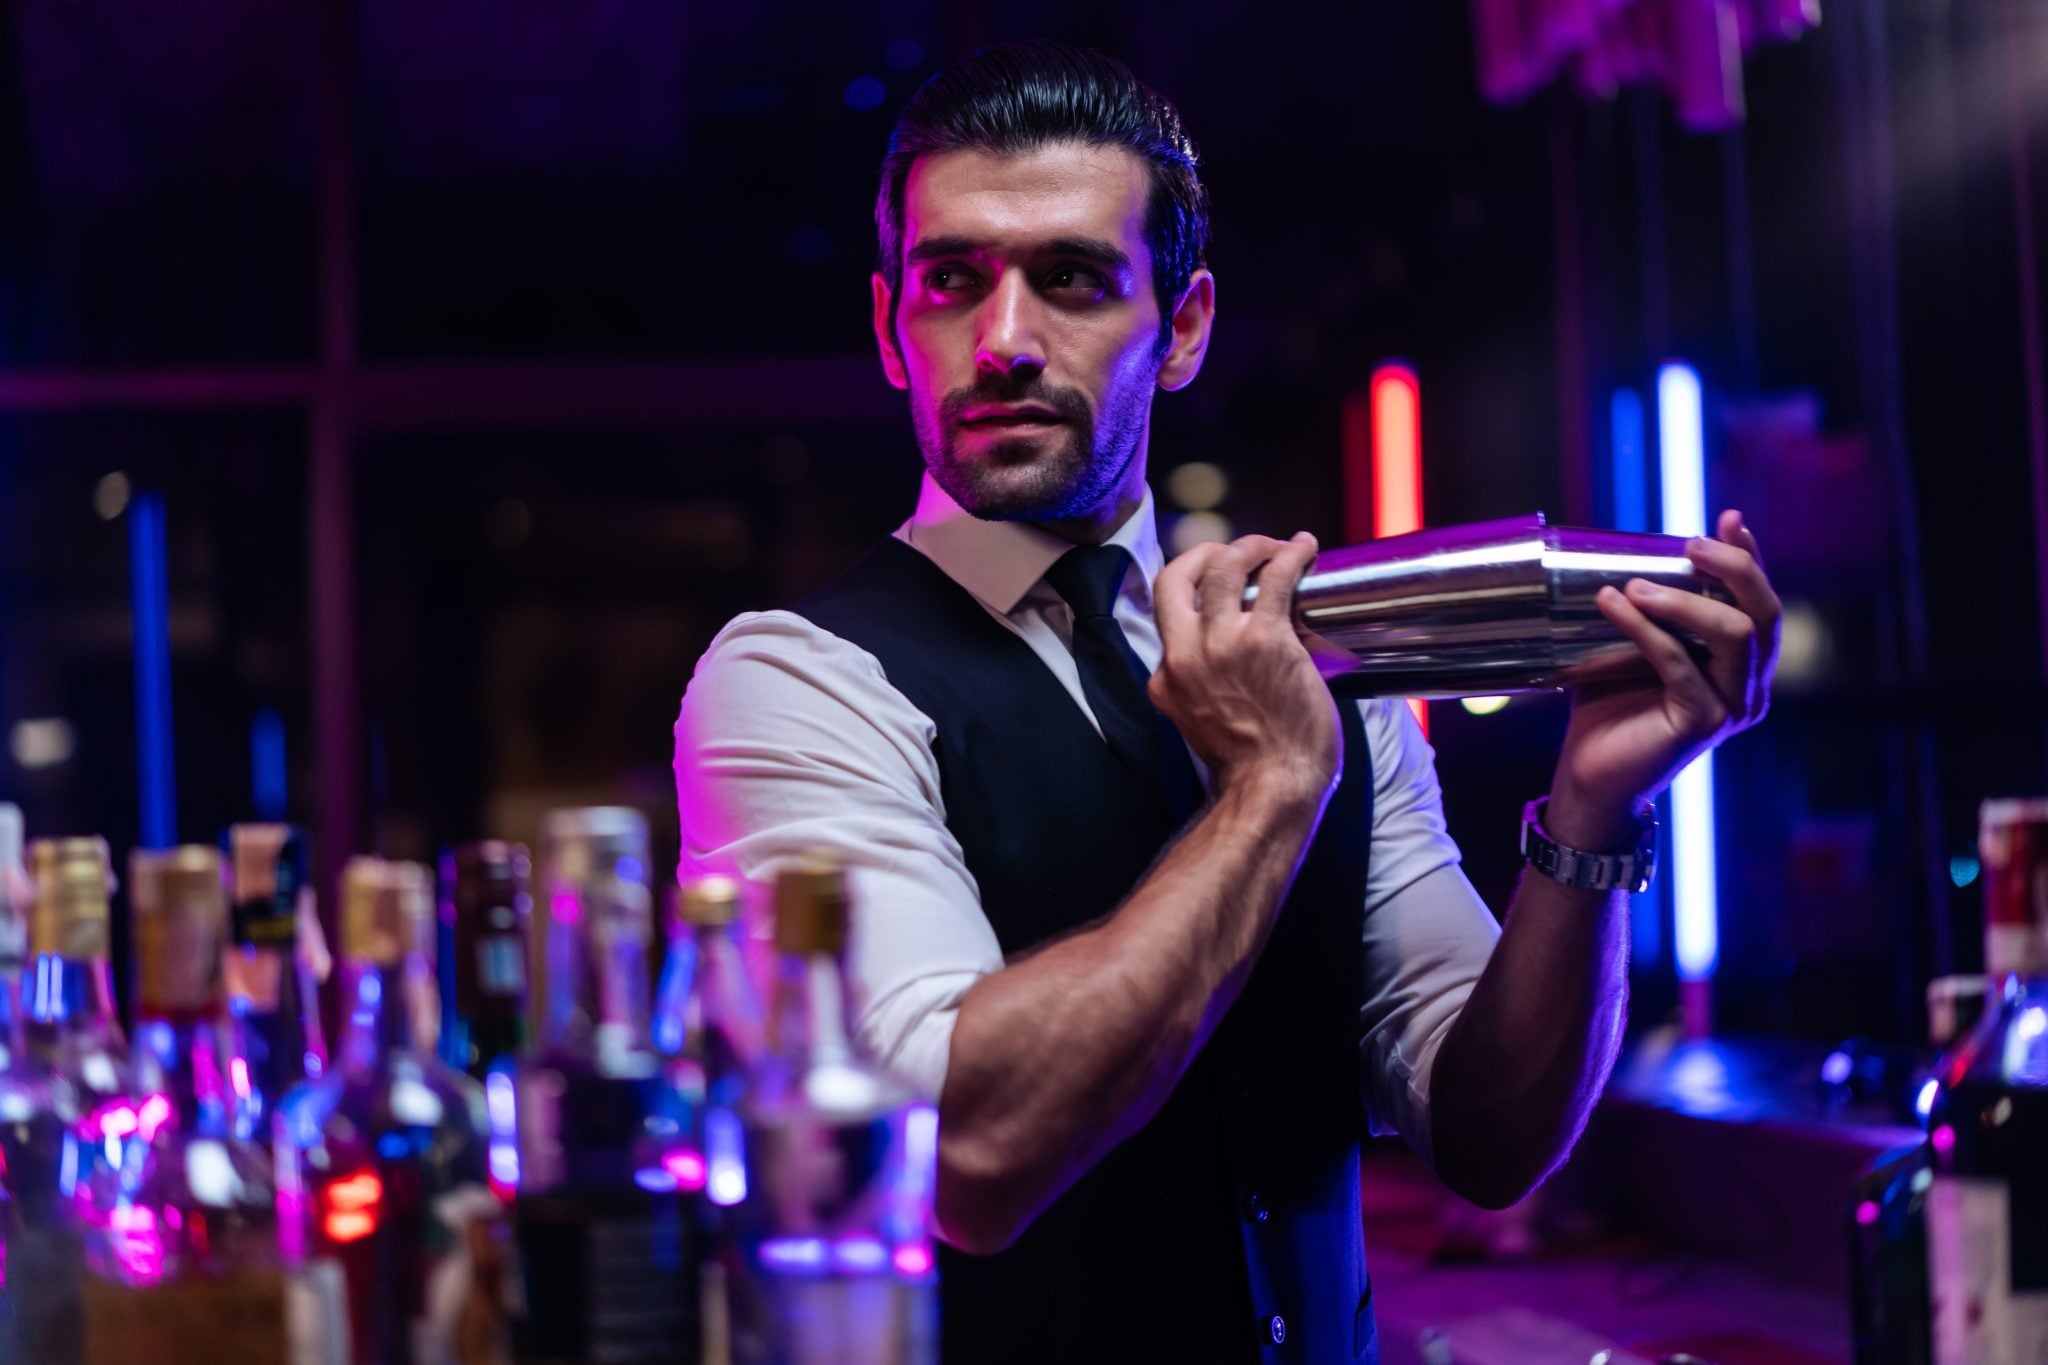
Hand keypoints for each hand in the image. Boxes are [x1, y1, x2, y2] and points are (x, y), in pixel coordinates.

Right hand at [1149, 532, 1340, 806]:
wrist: (1272, 790)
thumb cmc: (1253, 767)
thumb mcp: (1200, 724)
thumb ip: (1202, 690)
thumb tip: (1238, 665)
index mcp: (1165, 679)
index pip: (1168, 620)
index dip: (1193, 595)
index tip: (1217, 588)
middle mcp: (1184, 656)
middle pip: (1175, 576)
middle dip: (1203, 554)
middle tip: (1235, 554)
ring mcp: (1222, 645)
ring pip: (1224, 566)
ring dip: (1251, 546)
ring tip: (1275, 546)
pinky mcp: (1265, 639)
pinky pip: (1276, 578)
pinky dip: (1291, 554)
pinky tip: (1304, 547)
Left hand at [1548, 510, 1780, 848]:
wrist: (1590, 774)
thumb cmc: (1609, 707)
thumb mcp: (1633, 646)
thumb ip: (1649, 609)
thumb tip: (1631, 556)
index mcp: (1743, 664)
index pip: (1758, 601)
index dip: (1750, 558)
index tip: (1728, 519)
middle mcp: (1751, 685)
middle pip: (1766, 612)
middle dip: (1734, 568)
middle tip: (1690, 543)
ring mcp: (1733, 706)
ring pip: (1734, 634)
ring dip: (1684, 598)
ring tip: (1634, 583)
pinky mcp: (1704, 722)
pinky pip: (1680, 663)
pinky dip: (1645, 629)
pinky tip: (1613, 604)